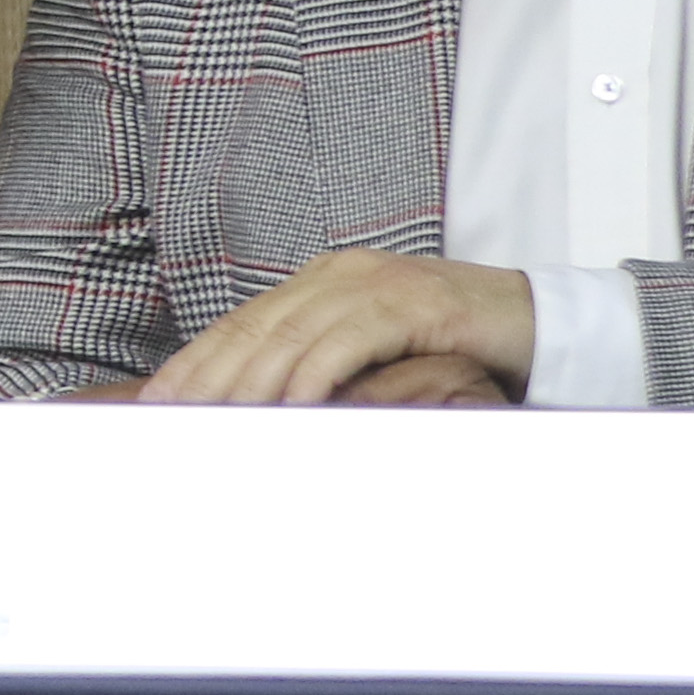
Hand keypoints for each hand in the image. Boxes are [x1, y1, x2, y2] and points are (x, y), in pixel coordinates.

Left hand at [139, 251, 536, 407]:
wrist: (535, 323)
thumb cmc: (451, 345)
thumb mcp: (373, 355)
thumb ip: (321, 367)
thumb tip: (264, 409)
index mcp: (322, 282)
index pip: (243, 324)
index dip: (196, 361)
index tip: (158, 400)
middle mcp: (339, 274)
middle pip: (256, 328)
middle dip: (207, 375)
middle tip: (171, 416)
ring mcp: (375, 283)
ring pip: (293, 334)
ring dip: (252, 382)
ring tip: (218, 419)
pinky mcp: (412, 303)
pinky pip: (349, 340)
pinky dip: (316, 374)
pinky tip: (291, 406)